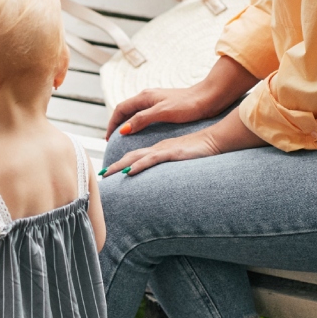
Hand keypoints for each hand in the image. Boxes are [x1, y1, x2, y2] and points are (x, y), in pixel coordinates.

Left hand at [101, 127, 223, 177]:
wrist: (215, 140)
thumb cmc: (201, 151)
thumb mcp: (182, 159)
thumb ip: (171, 166)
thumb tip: (162, 178)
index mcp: (159, 150)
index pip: (135, 157)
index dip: (121, 164)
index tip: (109, 173)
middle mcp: (158, 148)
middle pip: (131, 156)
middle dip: (115, 166)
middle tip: (101, 175)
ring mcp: (164, 150)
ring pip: (137, 157)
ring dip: (121, 165)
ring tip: (108, 173)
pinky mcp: (172, 153)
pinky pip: (152, 159)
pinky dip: (139, 165)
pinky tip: (130, 171)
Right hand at [108, 55, 255, 136]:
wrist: (209, 98)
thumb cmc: (188, 104)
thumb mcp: (162, 113)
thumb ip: (142, 120)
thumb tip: (123, 130)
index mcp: (145, 97)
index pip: (120, 109)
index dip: (112, 124)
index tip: (108, 138)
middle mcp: (148, 98)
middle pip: (125, 110)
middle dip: (116, 124)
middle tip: (112, 140)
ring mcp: (156, 102)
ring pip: (134, 113)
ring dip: (126, 124)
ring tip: (123, 138)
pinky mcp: (165, 108)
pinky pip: (144, 116)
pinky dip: (137, 124)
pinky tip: (141, 133)